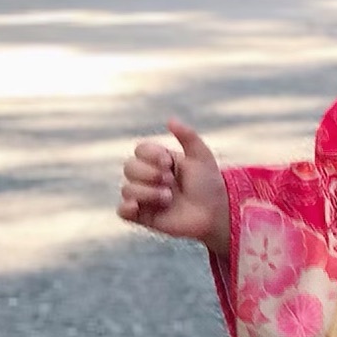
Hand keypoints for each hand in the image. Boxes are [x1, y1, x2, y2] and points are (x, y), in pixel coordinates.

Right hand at [117, 120, 228, 255]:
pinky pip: (122, 211)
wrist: (214, 212)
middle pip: (129, 167)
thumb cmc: (208, 184)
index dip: (150, 155)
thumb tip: (170, 120)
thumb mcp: (202, 157)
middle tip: (170, 181)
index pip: (140, 150)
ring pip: (127, 189)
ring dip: (148, 192)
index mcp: (159, 160)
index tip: (168, 162)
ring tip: (168, 199)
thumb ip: (188, 137)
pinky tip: (138, 207)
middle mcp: (148, 176)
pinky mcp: (142, 215)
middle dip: (149, 173)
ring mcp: (144, 196)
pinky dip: (126, 208)